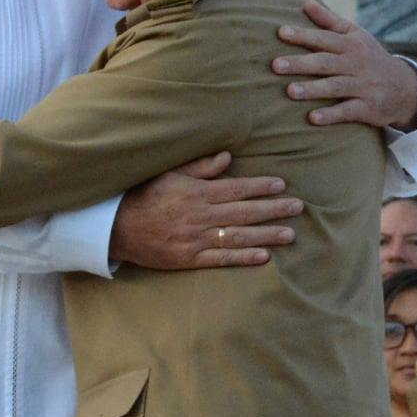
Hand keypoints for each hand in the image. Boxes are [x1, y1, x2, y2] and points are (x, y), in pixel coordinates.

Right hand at [110, 151, 301, 268]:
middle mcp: (201, 216)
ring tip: (290, 234)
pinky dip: (244, 257)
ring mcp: (196, 239)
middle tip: (298, 207)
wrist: (118, 227)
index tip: (281, 185)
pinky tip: (264, 256)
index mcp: (197, 193)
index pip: (236, 188)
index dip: (260, 187)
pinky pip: (222, 258)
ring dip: (266, 234)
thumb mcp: (170, 173)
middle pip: (244, 212)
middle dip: (273, 209)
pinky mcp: (190, 259)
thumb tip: (227, 157)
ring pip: (238, 236)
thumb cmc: (145, 195)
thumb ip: (199, 167)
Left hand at [272, 0, 416, 130]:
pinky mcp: (367, 108)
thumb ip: (329, 20)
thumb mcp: (355, 35)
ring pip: (335, 87)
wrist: (405, 88)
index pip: (324, 38)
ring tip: (289, 91)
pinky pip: (348, 111)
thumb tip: (305, 2)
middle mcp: (355, 64)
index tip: (281, 32)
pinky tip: (312, 118)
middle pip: (325, 62)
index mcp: (350, 44)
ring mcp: (362, 86)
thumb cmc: (369, 57)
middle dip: (300, 63)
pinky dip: (331, 115)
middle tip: (275, 65)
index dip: (303, 35)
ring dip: (312, 89)